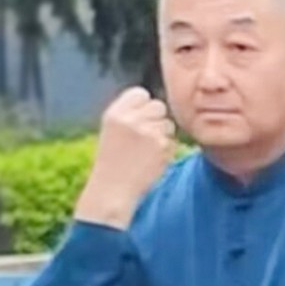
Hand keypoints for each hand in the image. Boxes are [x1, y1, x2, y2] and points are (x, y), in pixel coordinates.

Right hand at [75, 87, 175, 229]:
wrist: (112, 192)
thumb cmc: (112, 164)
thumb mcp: (111, 131)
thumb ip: (130, 114)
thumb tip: (154, 105)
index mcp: (115, 113)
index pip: (140, 93)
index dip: (144, 106)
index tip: (140, 121)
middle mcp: (131, 119)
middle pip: (158, 106)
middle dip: (156, 120)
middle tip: (147, 138)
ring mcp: (148, 132)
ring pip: (168, 124)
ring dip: (163, 136)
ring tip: (147, 152)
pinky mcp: (162, 146)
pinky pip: (173, 141)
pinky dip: (167, 151)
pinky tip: (152, 162)